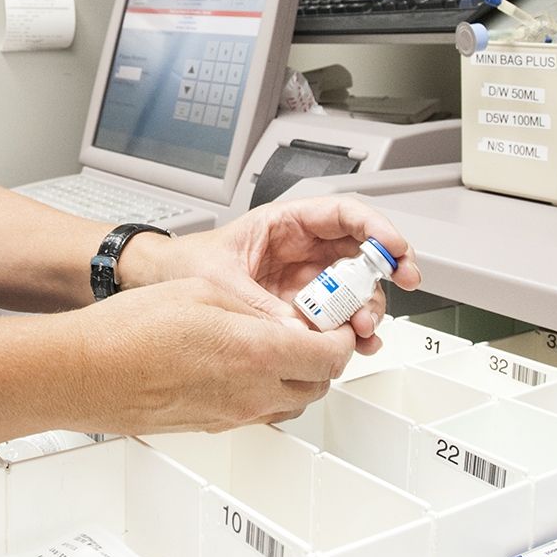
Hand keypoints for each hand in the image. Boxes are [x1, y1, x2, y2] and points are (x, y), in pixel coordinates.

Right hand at [71, 277, 355, 432]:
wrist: (85, 371)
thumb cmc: (130, 331)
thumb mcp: (204, 293)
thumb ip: (255, 310)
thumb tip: (284, 320)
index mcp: (257, 354)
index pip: (332, 356)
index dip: (343, 337)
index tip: (338, 323)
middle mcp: (251, 393)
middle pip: (318, 385)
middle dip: (325, 359)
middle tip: (316, 334)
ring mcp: (231, 416)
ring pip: (291, 404)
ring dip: (299, 379)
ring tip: (283, 350)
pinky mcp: (211, 426)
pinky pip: (258, 413)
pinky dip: (266, 392)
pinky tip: (245, 369)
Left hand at [122, 197, 421, 354]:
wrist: (161, 284)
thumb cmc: (186, 265)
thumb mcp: (224, 283)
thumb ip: (264, 308)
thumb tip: (298, 336)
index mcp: (285, 223)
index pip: (344, 214)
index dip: (377, 227)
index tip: (394, 248)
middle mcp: (303, 248)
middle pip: (360, 252)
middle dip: (383, 273)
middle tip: (390, 294)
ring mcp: (305, 279)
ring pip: (354, 287)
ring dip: (368, 308)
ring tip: (363, 331)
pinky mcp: (301, 308)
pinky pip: (336, 316)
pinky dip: (351, 330)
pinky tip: (355, 342)